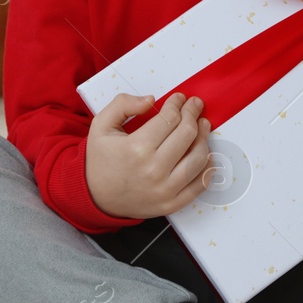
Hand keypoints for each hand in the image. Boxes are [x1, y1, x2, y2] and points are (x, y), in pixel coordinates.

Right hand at [84, 92, 212, 219]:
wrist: (95, 197)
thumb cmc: (100, 160)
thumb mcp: (100, 125)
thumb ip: (122, 105)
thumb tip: (151, 99)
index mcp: (136, 148)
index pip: (169, 118)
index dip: (177, 104)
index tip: (179, 98)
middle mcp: (153, 170)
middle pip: (187, 134)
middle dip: (193, 114)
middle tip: (195, 106)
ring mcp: (165, 190)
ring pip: (199, 158)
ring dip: (204, 138)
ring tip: (202, 126)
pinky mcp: (172, 204)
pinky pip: (199, 185)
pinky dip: (208, 168)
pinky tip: (206, 154)